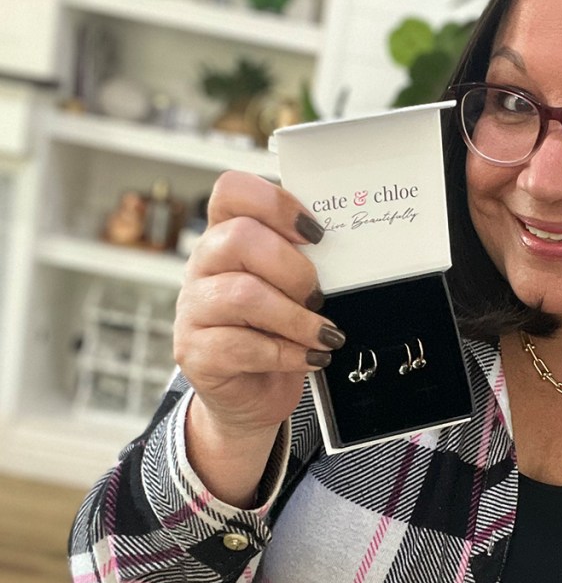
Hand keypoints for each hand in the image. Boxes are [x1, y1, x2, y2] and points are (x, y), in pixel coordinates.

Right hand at [173, 172, 342, 500]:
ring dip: (297, 318)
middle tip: (318, 295)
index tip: (315, 233)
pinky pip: (241, 346)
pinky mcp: (195, 353)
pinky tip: (309, 357)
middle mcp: (203, 265)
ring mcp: (193, 309)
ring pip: (243, 295)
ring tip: (325, 334)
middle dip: (294, 269)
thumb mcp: (293, 287)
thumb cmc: (278, 330)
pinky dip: (287, 353)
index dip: (276, 203)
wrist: (253, 392)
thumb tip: (348, 249)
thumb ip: (305, 260)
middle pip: (240, 238)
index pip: (232, 190)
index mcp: (227, 235)